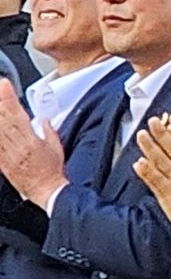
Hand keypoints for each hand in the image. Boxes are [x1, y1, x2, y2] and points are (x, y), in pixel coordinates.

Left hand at [0, 80, 67, 205]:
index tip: (5, 86)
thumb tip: (43, 121)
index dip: (9, 99)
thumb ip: (49, 133)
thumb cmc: (53, 173)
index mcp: (32, 141)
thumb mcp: (57, 149)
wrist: (47, 193)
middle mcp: (18, 147)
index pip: (18, 115)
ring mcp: (7, 155)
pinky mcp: (2, 163)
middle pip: (3, 120)